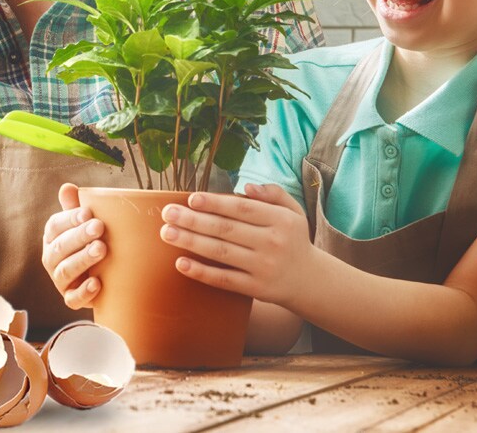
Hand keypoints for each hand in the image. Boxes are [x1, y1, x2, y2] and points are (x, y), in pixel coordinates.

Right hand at [41, 183, 106, 309]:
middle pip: (60, 248)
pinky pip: (72, 299)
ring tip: (101, 249)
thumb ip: (75, 207)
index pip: (54, 226)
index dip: (69, 219)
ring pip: (65, 271)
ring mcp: (60, 280)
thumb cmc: (90, 242)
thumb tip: (67, 187)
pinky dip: (83, 292)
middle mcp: (52, 258)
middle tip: (99, 227)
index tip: (88, 212)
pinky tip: (96, 283)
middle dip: (79, 237)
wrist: (103, 274)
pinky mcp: (71, 298)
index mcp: (52, 237)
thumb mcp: (84, 224)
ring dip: (82, 260)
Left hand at [161, 183, 312, 306]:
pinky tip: (181, 263)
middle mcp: (272, 242)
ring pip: (221, 253)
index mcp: (280, 220)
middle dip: (193, 220)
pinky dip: (201, 272)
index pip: (242, 209)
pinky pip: (224, 279)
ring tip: (167, 233)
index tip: (191, 198)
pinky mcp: (255, 289)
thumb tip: (246, 187)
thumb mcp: (292, 211)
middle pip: (226, 229)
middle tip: (168, 213)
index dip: (215, 203)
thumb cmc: (292, 238)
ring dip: (191, 242)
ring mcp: (263, 267)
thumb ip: (273, 193)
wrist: (308, 279)